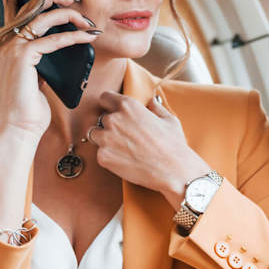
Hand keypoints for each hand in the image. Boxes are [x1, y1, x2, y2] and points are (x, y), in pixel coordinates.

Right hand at [0, 0, 98, 139]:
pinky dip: (74, 37)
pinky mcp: (22, 55)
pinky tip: (88, 37)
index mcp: (4, 40)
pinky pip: (54, 39)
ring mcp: (11, 45)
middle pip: (34, 3)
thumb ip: (39, 55)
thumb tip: (57, 43)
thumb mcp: (34, 73)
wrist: (19, 126)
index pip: (16, 6)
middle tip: (80, 7)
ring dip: (71, 16)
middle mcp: (4, 38)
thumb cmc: (29, 104)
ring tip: (89, 23)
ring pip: (45, 16)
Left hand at [96, 91, 210, 207]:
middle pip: (101, 118)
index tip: (113, 111)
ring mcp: (106, 138)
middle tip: (125, 135)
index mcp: (128, 106)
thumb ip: (156, 108)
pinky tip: (125, 159)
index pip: (105, 97)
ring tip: (122, 148)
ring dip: (105, 139)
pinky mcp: (103, 157)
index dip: (110, 104)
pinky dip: (109, 156)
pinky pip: (100, 153)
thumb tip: (152, 103)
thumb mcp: (169, 120)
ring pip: (96, 134)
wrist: (173, 170)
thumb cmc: (173, 145)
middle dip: (110, 125)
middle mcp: (114, 119)